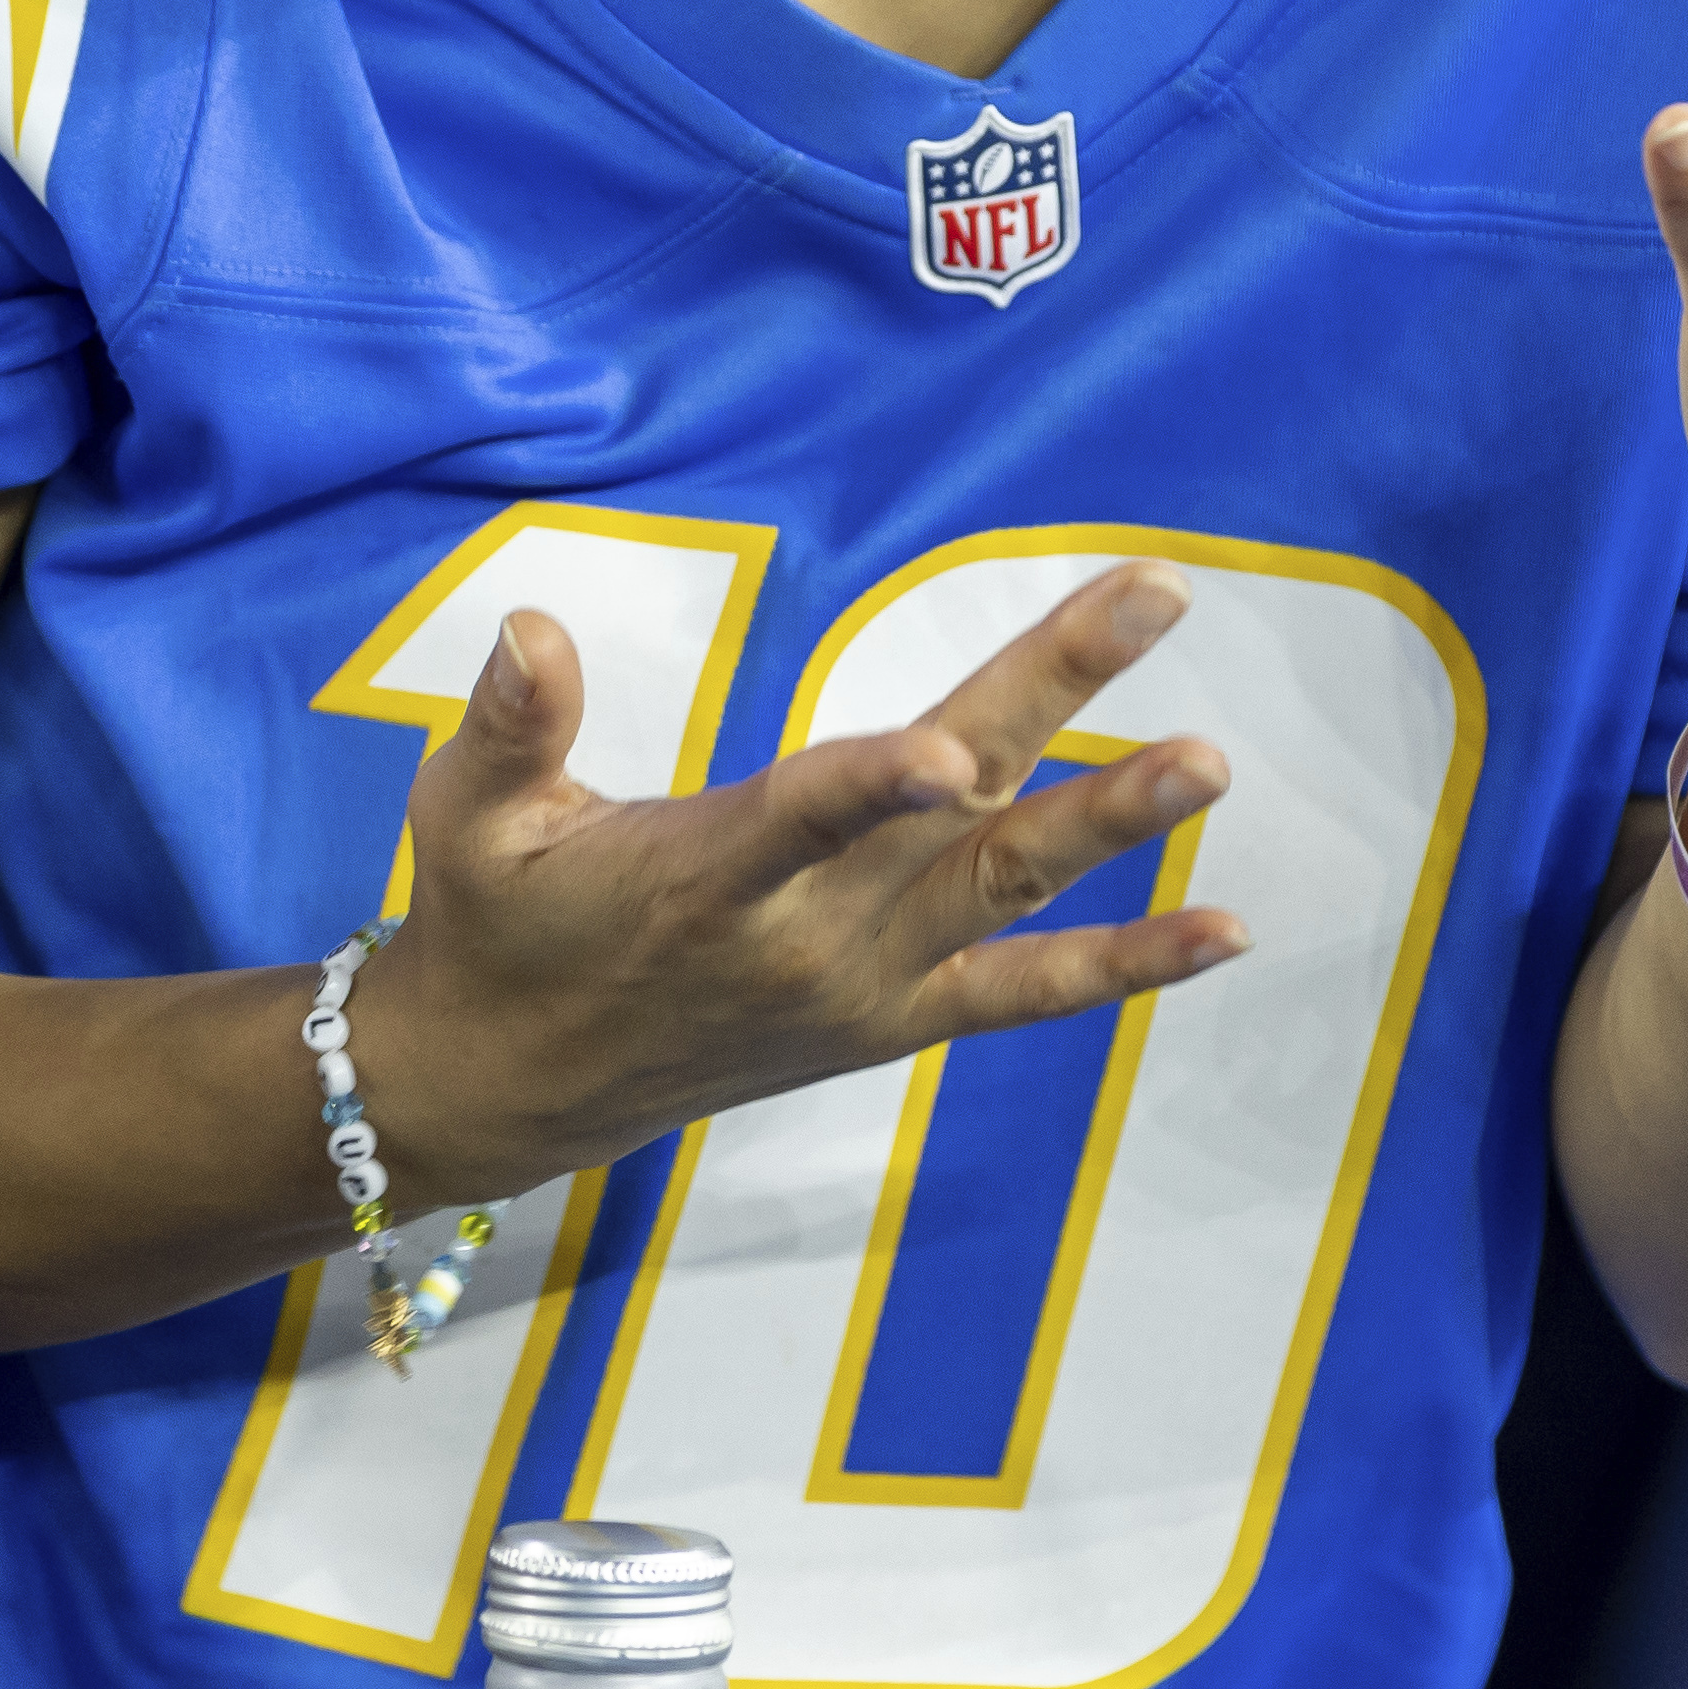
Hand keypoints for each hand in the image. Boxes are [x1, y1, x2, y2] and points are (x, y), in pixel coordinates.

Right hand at [344, 564, 1247, 1202]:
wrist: (509, 1090)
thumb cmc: (489, 924)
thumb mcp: (464, 820)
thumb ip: (506, 724)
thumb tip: (528, 624)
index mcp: (701, 881)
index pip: (801, 821)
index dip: (873, 783)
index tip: (953, 748)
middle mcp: (802, 939)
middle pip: (949, 815)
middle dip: (1056, 697)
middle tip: (1152, 598)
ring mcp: (862, 986)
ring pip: (1006, 889)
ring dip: (1115, 821)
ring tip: (1210, 763)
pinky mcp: (892, 1021)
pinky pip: (1023, 992)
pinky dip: (1125, 965)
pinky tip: (1223, 929)